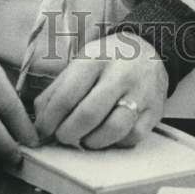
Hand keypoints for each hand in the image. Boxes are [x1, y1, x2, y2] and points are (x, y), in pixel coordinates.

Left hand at [33, 32, 167, 149]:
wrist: (149, 50)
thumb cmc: (106, 60)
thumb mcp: (80, 64)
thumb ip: (57, 91)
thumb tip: (39, 123)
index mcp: (95, 58)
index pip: (67, 95)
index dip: (51, 119)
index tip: (43, 130)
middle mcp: (120, 74)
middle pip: (89, 114)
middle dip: (68, 133)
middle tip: (62, 136)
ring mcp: (140, 92)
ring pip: (113, 129)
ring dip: (91, 141)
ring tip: (84, 138)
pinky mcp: (155, 110)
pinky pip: (132, 137)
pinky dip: (115, 143)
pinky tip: (107, 135)